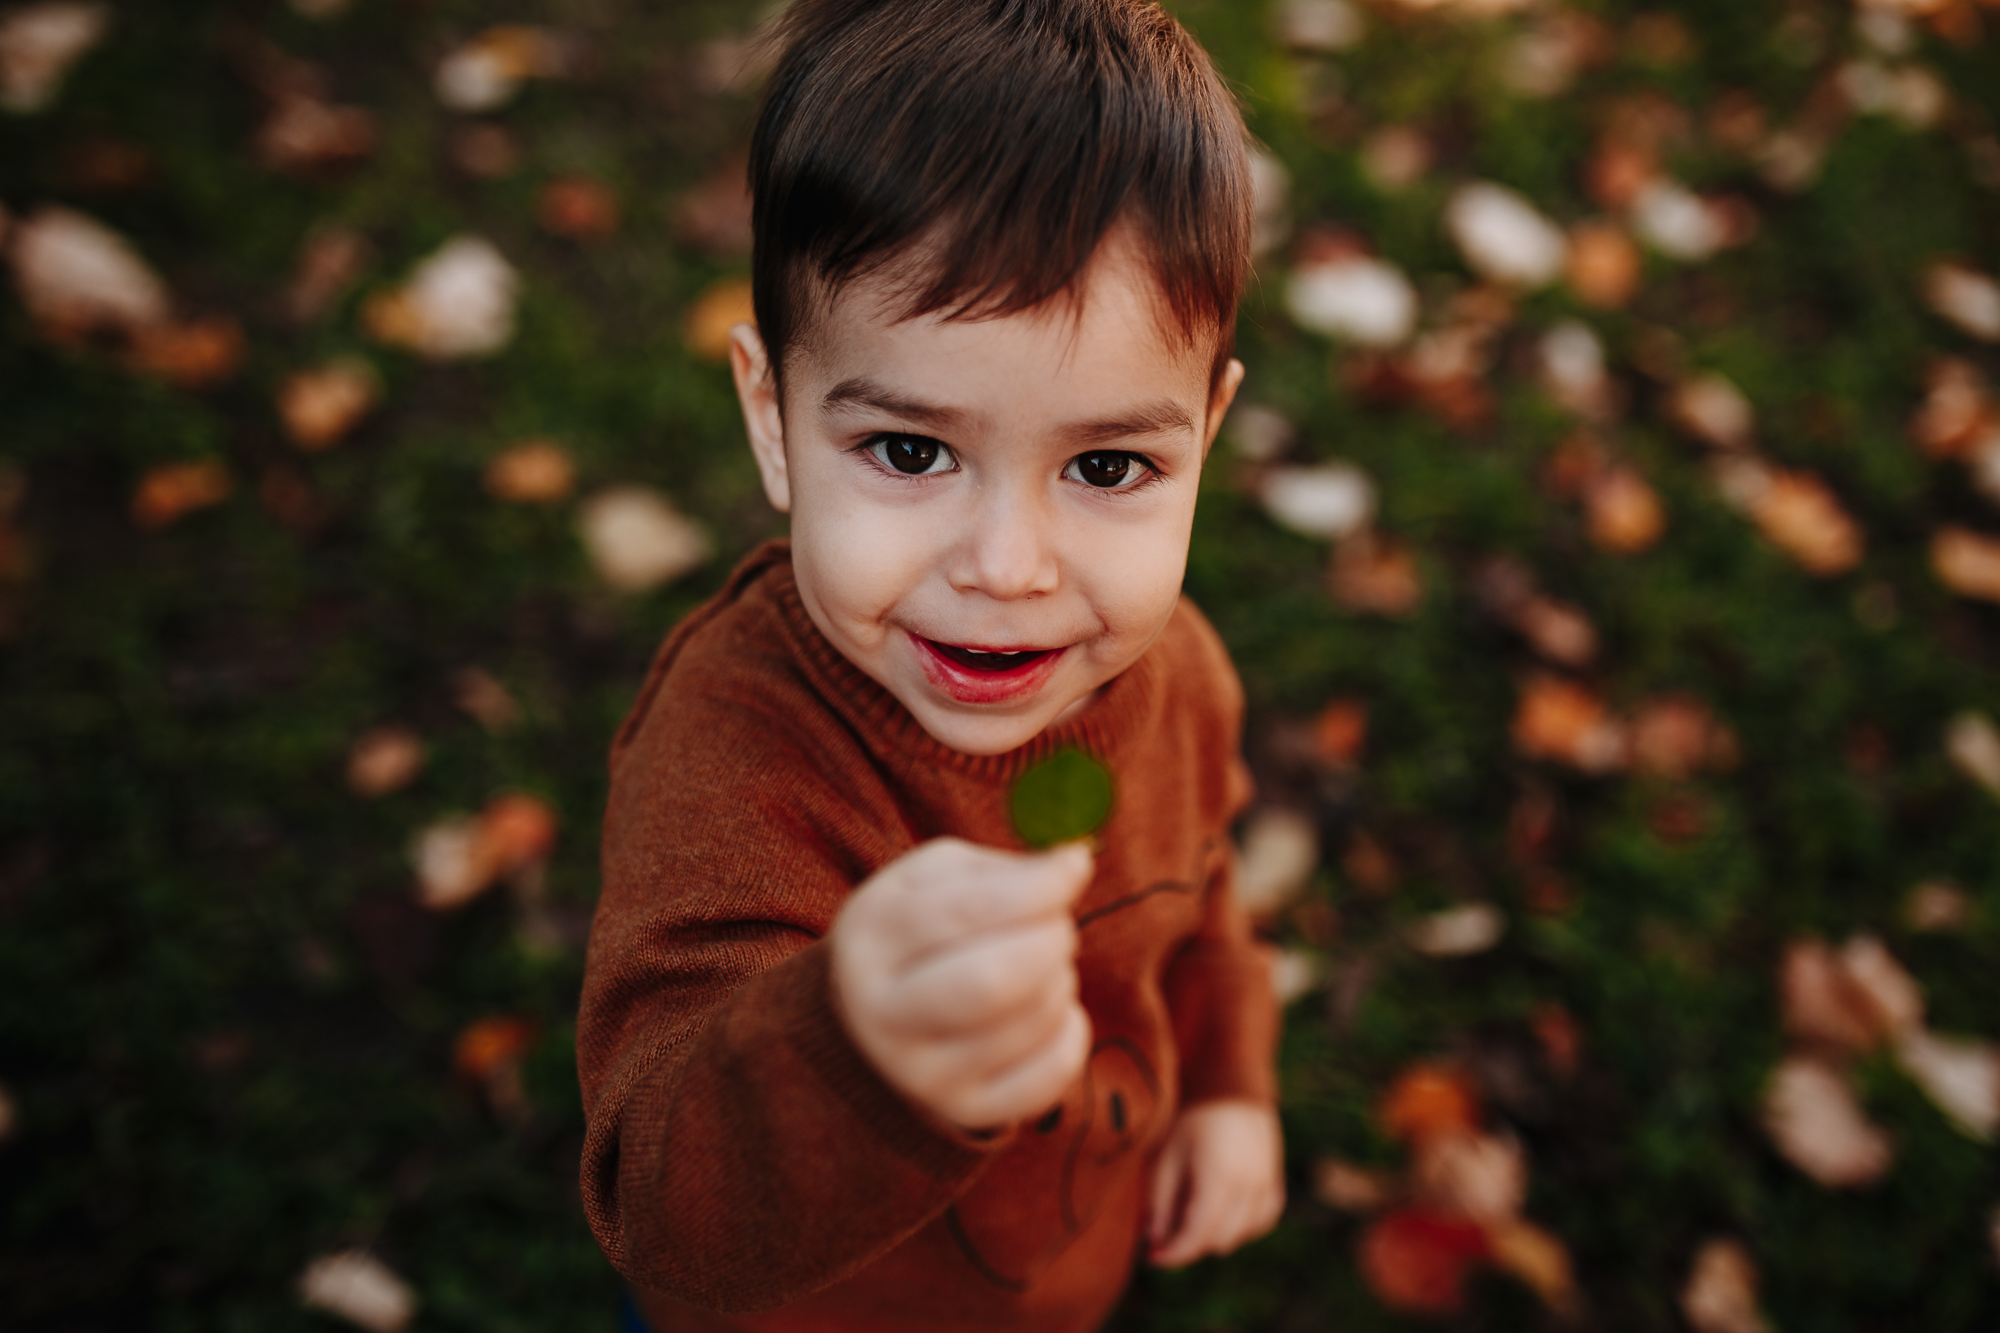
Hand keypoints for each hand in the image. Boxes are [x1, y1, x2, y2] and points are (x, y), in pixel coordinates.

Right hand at [830, 837, 1093, 1131]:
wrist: (878, 1014)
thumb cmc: (924, 927)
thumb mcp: (939, 878)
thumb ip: (1005, 868)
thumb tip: (1075, 864)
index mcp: (871, 937)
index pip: (963, 912)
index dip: (1036, 888)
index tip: (1076, 867)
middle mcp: (883, 1013)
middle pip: (992, 983)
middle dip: (1050, 942)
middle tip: (1059, 926)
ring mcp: (921, 1073)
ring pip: (1029, 1023)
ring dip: (1060, 980)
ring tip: (1044, 965)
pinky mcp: (965, 1109)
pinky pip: (1051, 1074)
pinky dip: (1072, 1031)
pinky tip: (1052, 1011)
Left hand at [1146, 1100, 1284, 1267]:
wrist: (1230, 1082)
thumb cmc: (1192, 1115)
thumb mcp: (1167, 1153)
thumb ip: (1160, 1200)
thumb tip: (1154, 1240)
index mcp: (1220, 1179)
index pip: (1198, 1236)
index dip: (1174, 1254)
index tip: (1153, 1258)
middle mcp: (1249, 1186)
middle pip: (1219, 1241)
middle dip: (1191, 1243)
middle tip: (1166, 1232)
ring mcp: (1267, 1184)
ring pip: (1242, 1236)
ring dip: (1216, 1235)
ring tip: (1191, 1214)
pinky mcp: (1275, 1180)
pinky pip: (1262, 1221)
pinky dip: (1242, 1226)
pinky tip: (1222, 1212)